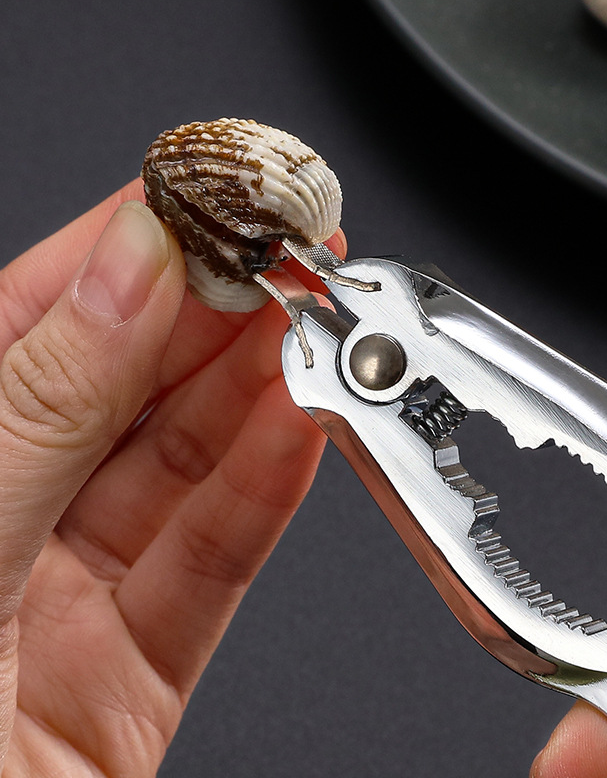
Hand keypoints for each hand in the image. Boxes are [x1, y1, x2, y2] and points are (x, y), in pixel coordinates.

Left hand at [0, 181, 341, 773]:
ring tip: (312, 336)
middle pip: (122, 388)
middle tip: (284, 265)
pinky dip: (270, 491)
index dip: (122, 249)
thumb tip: (130, 272)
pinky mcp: (136, 670)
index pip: (28, 320)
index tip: (203, 201)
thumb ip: (43, 405)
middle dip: (214, 316)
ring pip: (182, 468)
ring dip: (258, 395)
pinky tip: (308, 429)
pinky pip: (214, 561)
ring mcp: (67, 598)